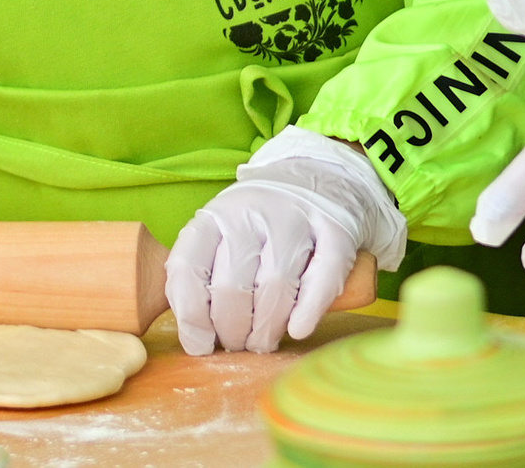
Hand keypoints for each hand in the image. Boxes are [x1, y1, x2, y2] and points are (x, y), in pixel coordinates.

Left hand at [168, 127, 406, 354]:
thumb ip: (200, 277)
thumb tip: (195, 339)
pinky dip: (308, 310)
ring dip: (267, 329)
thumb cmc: (259, 226)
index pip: (187, 269)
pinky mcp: (336, 230)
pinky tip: (298, 329)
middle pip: (231, 286)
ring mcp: (295, 218)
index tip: (201, 345)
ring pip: (274, 286)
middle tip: (238, 344)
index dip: (190, 317)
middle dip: (231, 331)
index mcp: (214, 216)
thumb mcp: (220, 236)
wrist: (317, 179)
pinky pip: (322, 277)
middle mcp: (250, 212)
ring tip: (264, 340)